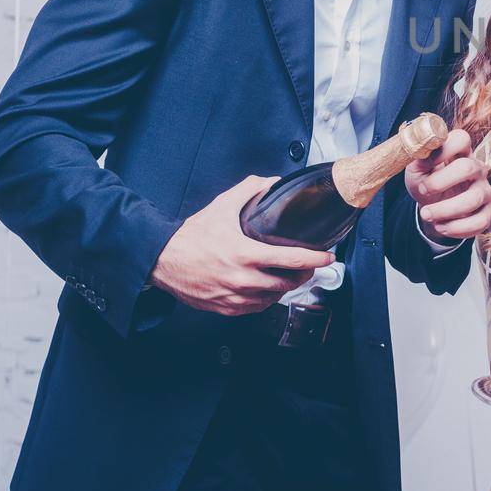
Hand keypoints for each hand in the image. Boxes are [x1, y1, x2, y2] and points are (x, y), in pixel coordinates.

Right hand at [149, 175, 335, 315]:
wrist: (162, 261)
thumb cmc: (191, 237)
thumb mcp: (221, 206)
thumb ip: (249, 190)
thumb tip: (270, 181)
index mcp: (246, 254)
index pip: (292, 259)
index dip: (316, 259)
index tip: (328, 257)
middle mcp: (243, 279)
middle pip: (289, 282)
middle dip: (305, 274)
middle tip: (310, 266)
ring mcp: (235, 297)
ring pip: (275, 297)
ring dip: (286, 287)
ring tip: (291, 275)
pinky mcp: (227, 308)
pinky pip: (257, 308)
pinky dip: (267, 298)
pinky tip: (269, 288)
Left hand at [404, 128, 490, 241]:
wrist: (430, 207)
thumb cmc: (425, 182)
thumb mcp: (416, 169)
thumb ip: (419, 159)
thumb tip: (424, 155)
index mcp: (460, 153)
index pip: (462, 139)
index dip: (445, 148)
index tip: (425, 163)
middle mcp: (477, 168)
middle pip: (468, 168)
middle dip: (439, 182)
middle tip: (422, 191)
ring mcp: (484, 190)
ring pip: (473, 199)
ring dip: (444, 210)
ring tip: (426, 214)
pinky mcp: (487, 213)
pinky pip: (479, 222)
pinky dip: (456, 228)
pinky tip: (441, 226)